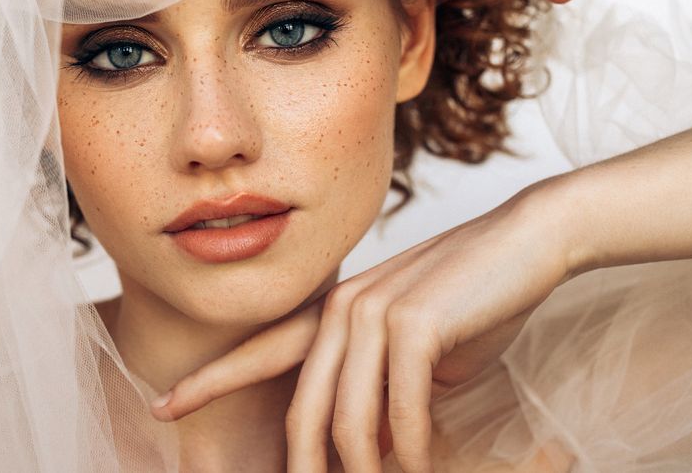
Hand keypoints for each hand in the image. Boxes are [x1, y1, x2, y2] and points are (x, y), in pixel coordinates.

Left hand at [149, 182, 577, 472]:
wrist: (528, 241)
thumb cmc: (474, 297)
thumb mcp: (419, 350)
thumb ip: (384, 388)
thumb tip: (373, 445)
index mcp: (334, 311)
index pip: (261, 352)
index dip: (208, 380)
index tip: (163, 404)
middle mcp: (343, 309)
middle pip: (306, 411)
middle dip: (305, 467)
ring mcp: (374, 312)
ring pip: (350, 420)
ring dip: (367, 470)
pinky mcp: (414, 323)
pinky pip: (403, 409)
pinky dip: (414, 448)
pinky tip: (426, 464)